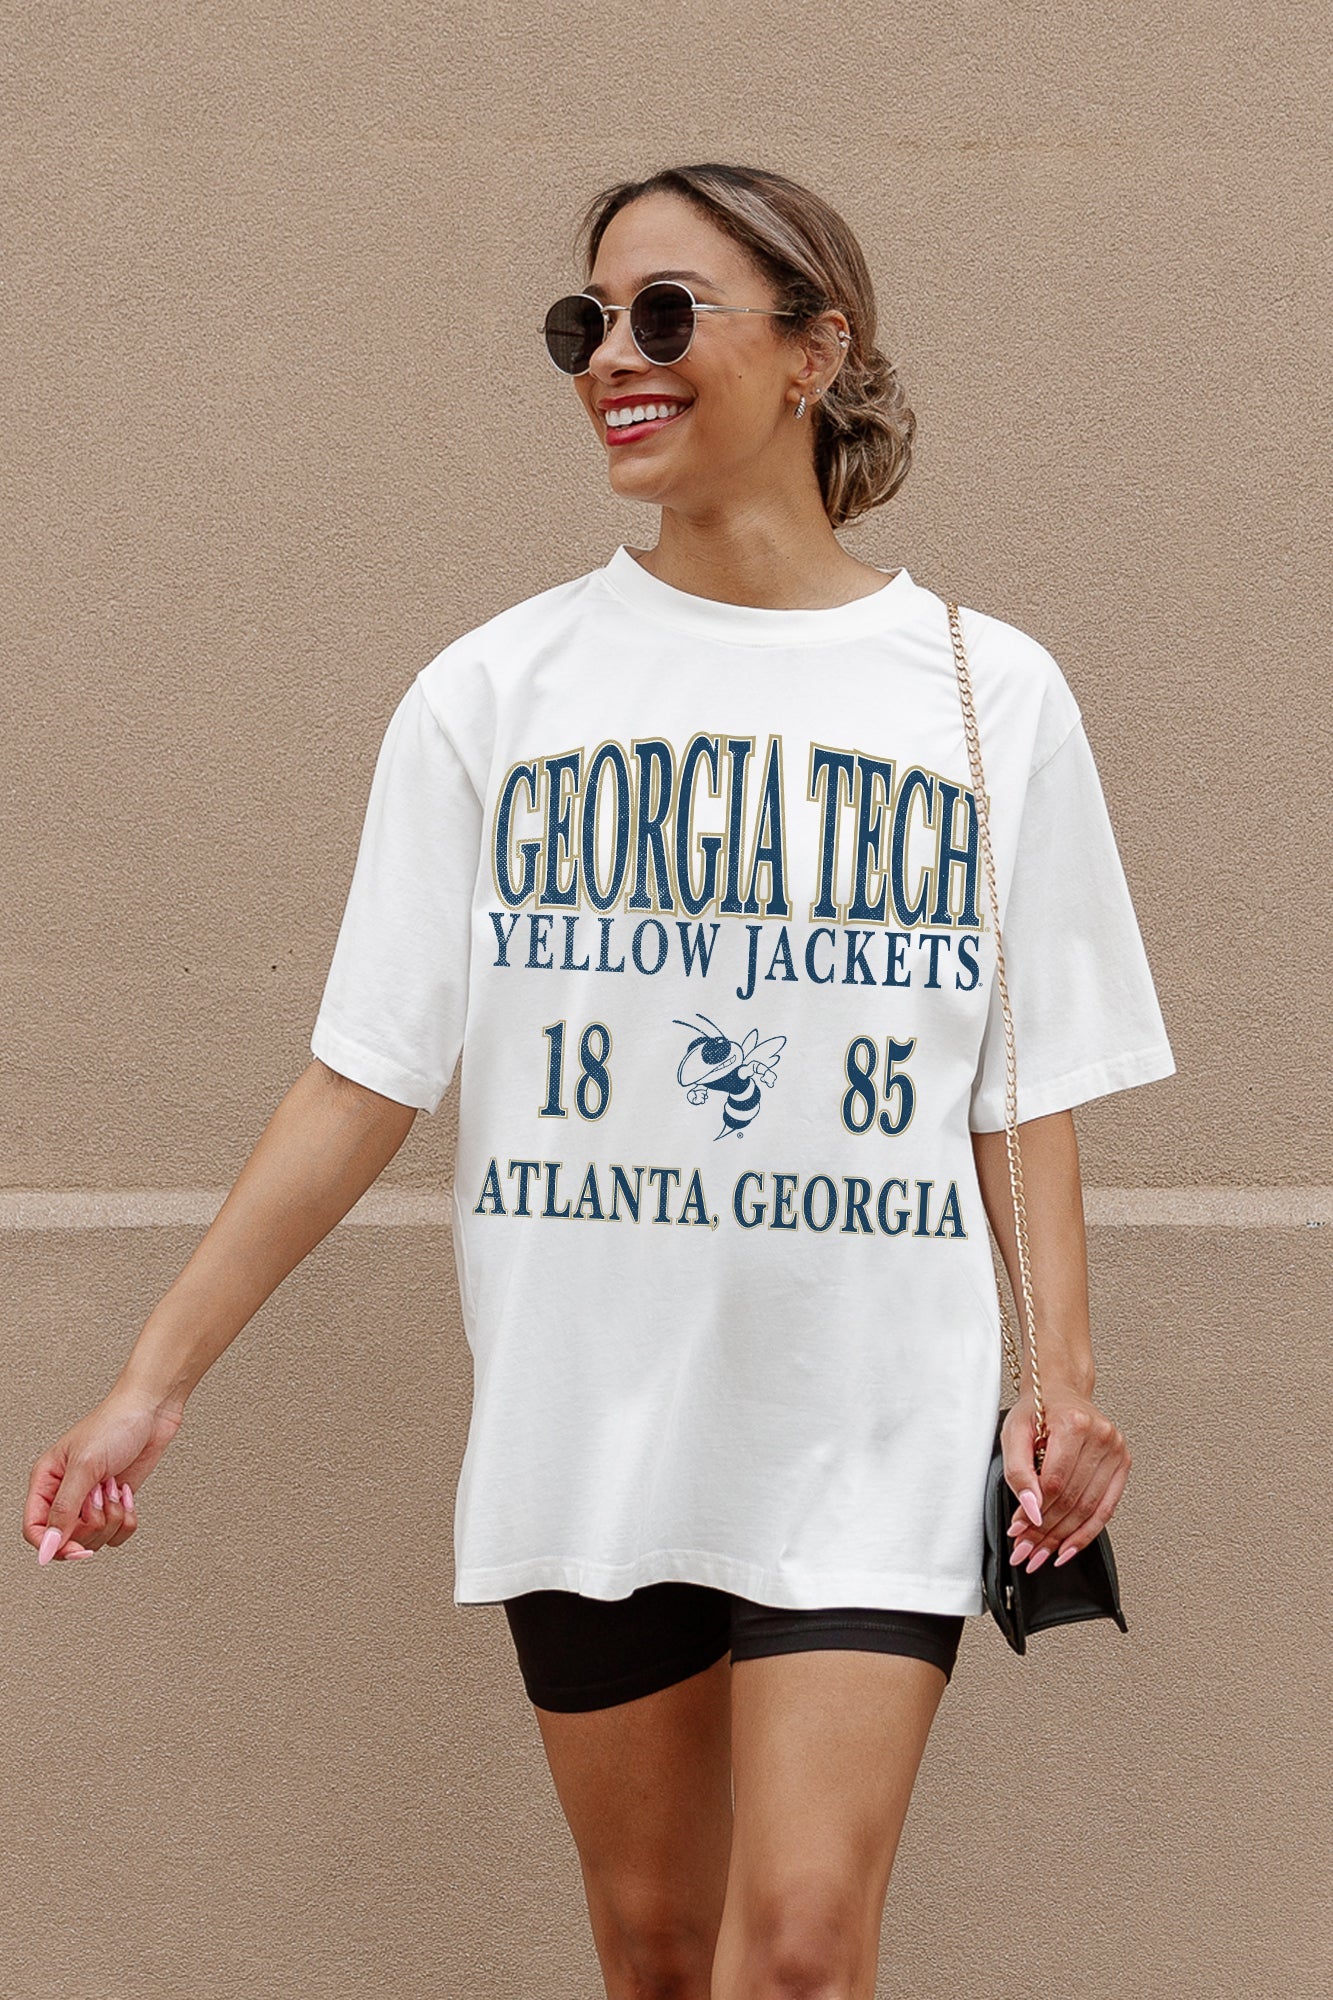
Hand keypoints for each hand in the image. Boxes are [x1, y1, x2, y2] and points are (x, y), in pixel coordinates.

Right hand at [23, 1385, 184, 1564]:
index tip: (76, 1550)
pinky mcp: (115, 1503)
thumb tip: (48, 1546)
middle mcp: (66, 1493)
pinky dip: (127, 1519)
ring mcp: (92, 1500)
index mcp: (46, 1481)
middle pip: (67, 1539)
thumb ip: (64, 1510)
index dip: (52, 1545)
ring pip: (95, 1538)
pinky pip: (117, 1533)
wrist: (152, 1411)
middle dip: (91, 1523)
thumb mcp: (84, 1466)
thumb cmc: (115, 1424)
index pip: (35, 1529)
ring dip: (112, 1518)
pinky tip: (126, 1493)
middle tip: (100, 1497)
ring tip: (114, 1488)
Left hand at [1000, 1387, 1130, 1572]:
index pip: (1054, 1481)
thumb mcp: (1014, 1433)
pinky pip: (1106, 1508)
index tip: (1017, 1529)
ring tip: (1041, 1554)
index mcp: (1073, 1424)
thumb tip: (1031, 1509)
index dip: (1035, 1511)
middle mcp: (1101, 1436)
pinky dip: (1086, 1533)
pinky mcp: (1123, 1463)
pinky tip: (1068, 1548)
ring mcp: (1116, 1450)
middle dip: (1046, 1531)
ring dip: (1063, 1538)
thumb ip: (1018, 1471)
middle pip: (1072, 1498)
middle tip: (1026, 1551)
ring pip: (1089, 1508)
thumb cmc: (1037, 1411)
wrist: (1060, 1391)